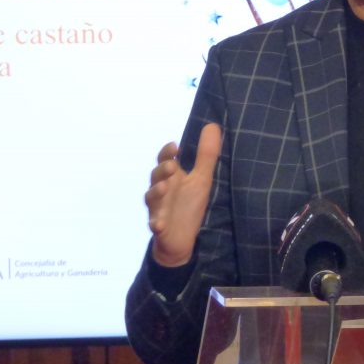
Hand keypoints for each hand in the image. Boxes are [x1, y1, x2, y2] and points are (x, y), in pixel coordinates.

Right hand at [145, 123, 221, 266]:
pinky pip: (154, 224)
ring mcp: (158, 208)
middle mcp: (162, 190)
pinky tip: (158, 224)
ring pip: (151, 198)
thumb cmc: (189, 204)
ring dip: (156, 192)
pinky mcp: (159, 227)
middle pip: (156, 176)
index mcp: (172, 177)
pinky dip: (155, 223)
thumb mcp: (201, 179)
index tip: (175, 146)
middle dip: (162, 170)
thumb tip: (212, 125)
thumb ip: (206, 155)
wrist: (181, 238)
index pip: (165, 160)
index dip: (167, 152)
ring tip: (163, 188)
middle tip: (172, 166)